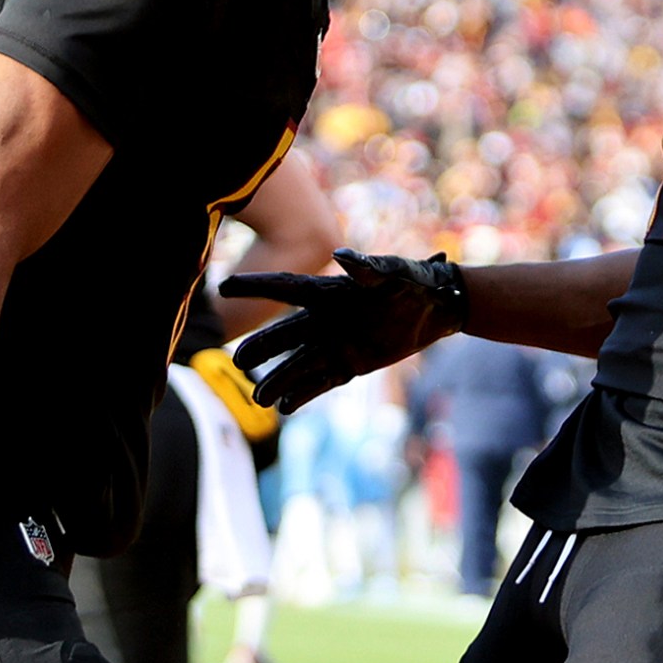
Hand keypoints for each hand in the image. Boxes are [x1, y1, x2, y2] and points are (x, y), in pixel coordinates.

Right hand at [221, 249, 466, 412]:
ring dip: (279, 379)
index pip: (286, 289)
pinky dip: (305, 393)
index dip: (255, 287)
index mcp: (330, 292)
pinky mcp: (350, 364)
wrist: (439, 308)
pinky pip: (321, 382)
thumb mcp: (396, 274)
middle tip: (237, 360)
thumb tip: (339, 255)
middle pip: (285, 335)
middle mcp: (325, 319)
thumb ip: (369, 268)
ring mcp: (335, 344)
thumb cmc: (417, 282)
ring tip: (258, 398)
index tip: (224, 287)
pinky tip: (286, 407)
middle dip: (261, 347)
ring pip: (299, 364)